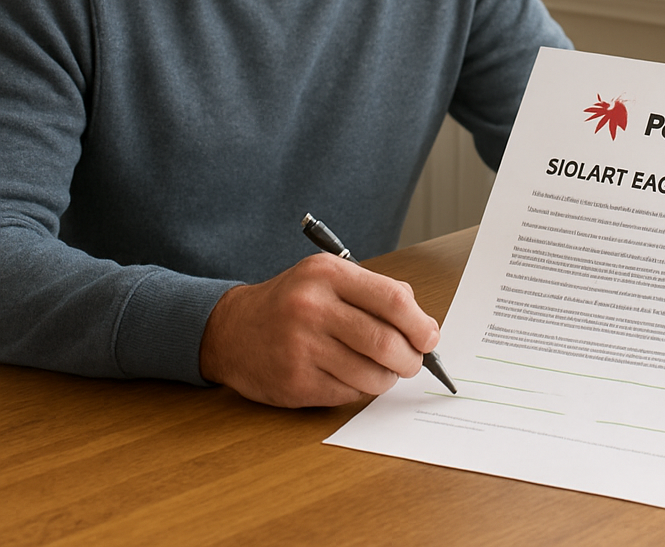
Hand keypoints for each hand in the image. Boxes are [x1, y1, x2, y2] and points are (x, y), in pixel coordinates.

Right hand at [199, 253, 439, 406]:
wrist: (232, 330)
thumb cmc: (293, 303)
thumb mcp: (329, 278)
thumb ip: (375, 291)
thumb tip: (423, 324)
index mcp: (328, 274)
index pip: (393, 299)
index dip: (420, 324)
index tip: (430, 337)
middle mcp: (313, 308)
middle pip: (385, 342)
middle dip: (410, 358)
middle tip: (413, 362)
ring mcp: (301, 347)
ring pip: (371, 374)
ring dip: (388, 378)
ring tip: (384, 371)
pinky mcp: (294, 382)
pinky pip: (348, 393)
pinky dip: (360, 389)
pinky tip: (352, 376)